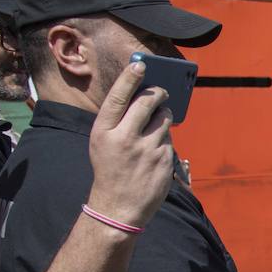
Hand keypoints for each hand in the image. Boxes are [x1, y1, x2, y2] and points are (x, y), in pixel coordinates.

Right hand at [87, 60, 173, 228]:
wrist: (118, 206)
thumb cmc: (110, 169)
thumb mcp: (102, 143)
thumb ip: (118, 120)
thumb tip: (140, 94)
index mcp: (104, 132)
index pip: (119, 97)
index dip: (130, 78)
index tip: (140, 65)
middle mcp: (125, 138)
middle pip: (148, 102)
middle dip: (158, 92)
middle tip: (162, 90)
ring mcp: (147, 150)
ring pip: (164, 119)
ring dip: (164, 115)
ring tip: (156, 123)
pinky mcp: (164, 160)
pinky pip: (169, 138)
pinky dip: (165, 138)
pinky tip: (154, 150)